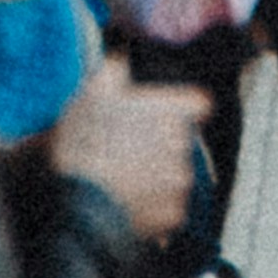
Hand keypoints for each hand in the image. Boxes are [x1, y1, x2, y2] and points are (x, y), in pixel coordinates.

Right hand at [54, 51, 208, 239]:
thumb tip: (122, 61)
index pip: (199, 103)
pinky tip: (123, 202)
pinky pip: (167, 206)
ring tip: (120, 180)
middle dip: (160, 144)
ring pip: (174, 174)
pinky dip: (151, 206)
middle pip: (181, 141)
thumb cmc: (85, 145)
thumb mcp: (90, 95)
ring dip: (155, 176)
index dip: (180, 107)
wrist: (79, 206)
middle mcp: (186, 148)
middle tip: (124, 149)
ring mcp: (181, 184)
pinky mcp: (174, 216)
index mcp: (173, 114)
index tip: (158, 115)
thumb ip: (113, 71)